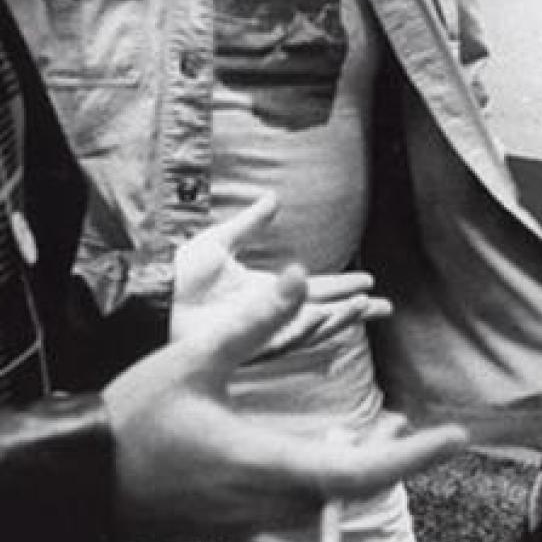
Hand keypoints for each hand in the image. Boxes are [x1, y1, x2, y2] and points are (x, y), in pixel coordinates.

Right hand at [103, 264, 465, 541]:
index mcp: (264, 463)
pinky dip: (323, 476)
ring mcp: (245, 517)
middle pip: (348, 491)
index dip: (412, 457)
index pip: (358, 474)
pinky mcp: (227, 519)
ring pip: (322, 499)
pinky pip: (293, 502)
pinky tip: (320, 449)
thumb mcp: (194, 358)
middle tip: (427, 431)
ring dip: (358, 468)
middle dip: (393, 460)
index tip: (453, 437)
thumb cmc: (133, 419)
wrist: (79, 480)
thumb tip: (299, 273)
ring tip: (385, 431)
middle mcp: (264, 501)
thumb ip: (253, 319)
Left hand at [171, 189, 390, 356]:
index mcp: (266, 290)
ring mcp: (261, 331)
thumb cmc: (180, 276)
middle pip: (322, 312)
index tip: (369, 280)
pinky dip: (310, 328)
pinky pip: (286, 338)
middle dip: (353, 310)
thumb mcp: (220, 240)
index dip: (342, 284)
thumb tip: (274, 197)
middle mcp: (270, 314)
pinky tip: (328, 318)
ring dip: (338, 318)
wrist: (156, 298)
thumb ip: (250, 222)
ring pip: (310, 328)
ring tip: (365, 307)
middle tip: (386, 307)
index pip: (314, 288)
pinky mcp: (248, 345)